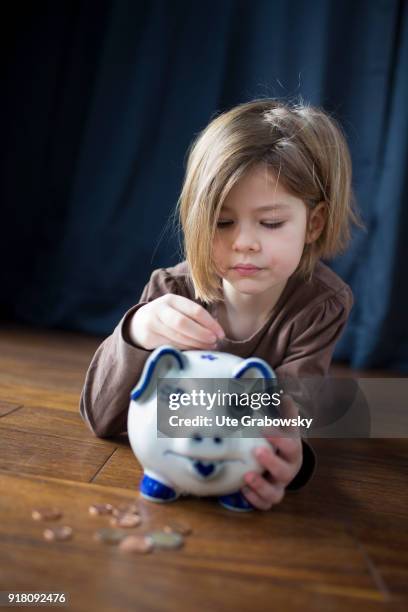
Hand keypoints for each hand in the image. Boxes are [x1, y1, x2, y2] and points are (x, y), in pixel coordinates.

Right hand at [129, 294, 224, 350]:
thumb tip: (218, 333)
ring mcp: (153, 324)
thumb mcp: (178, 309)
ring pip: (177, 336)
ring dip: (196, 344)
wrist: (139, 323)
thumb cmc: (168, 317)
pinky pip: (171, 346)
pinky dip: (186, 350)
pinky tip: (196, 351)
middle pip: (183, 323)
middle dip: (201, 334)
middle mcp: (160, 309)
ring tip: (209, 348)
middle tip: (214, 342)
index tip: (221, 334)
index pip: (195, 310)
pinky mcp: (149, 338)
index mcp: (172, 299)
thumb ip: (194, 317)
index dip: (210, 323)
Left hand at [240, 395, 302, 509]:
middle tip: (256, 451)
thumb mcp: (287, 426)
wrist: (287, 464)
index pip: (291, 446)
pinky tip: (242, 490)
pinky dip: (254, 500)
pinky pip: (264, 505)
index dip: (279, 438)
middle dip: (271, 463)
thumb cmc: (283, 442)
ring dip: (261, 486)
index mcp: (292, 452)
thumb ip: (286, 411)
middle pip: (284, 472)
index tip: (264, 428)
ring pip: (275, 494)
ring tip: (246, 476)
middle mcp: (288, 471)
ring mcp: (278, 486)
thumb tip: (285, 395)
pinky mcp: (268, 498)